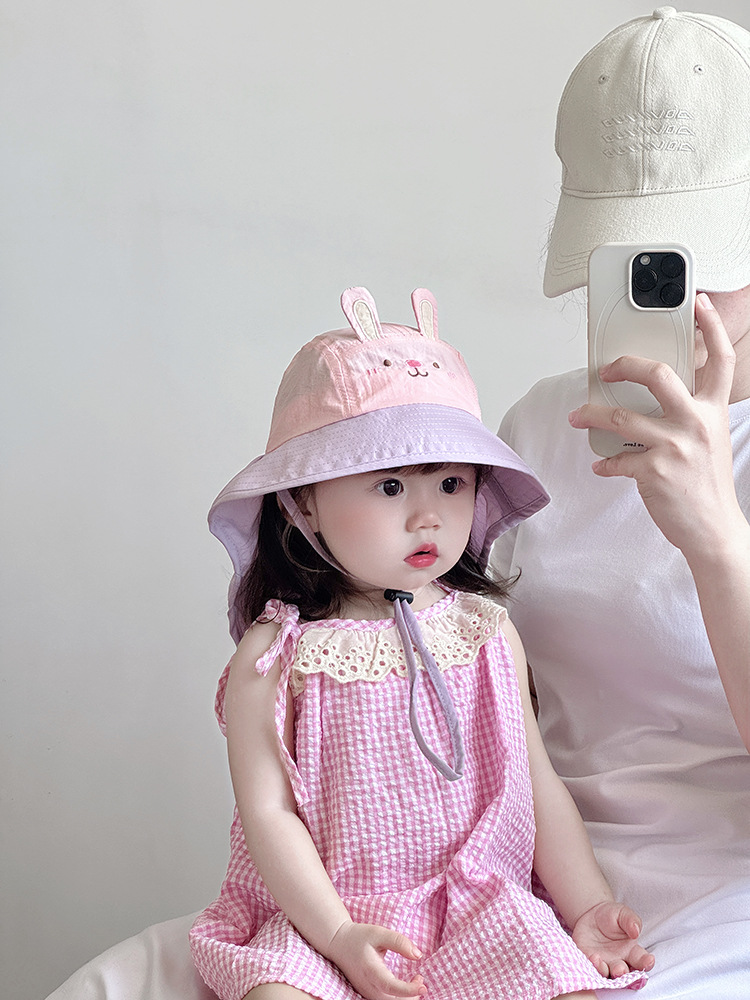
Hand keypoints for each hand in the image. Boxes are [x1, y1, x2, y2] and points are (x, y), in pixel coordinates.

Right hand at [326, 920, 425, 999]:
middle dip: (411, 996)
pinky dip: (399, 997)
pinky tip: (407, 985)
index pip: (390, 987)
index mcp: (370, 970)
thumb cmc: (359, 937)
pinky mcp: (368, 994)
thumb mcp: (379, 933)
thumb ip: (399, 942)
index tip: (423, 986)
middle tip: (419, 978)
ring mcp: (367, 992)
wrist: (338, 944)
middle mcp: (367, 986)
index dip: (408, 990)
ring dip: (406, 997)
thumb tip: (418, 955)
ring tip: (415, 979)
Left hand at [568, 293, 743, 561]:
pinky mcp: (655, 471)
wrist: (714, 529)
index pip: (719, 359)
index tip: (697, 302)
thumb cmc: (706, 483)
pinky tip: (602, 464)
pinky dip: (605, 462)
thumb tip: (651, 396)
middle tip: (606, 367)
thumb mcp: (709, 439)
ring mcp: (676, 446)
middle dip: (624, 364)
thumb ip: (689, 412)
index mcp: (713, 410)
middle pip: (658, 374)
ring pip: (622, 416)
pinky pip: (617, 458)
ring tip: (578, 416)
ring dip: (592, 414)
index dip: (710, 327)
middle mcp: (697, 422)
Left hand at [572, 901, 654, 978]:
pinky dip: (592, 965)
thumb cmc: (612, 916)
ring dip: (606, 971)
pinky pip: (591, 967)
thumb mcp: (623, 913)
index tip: (648, 961)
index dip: (646, 962)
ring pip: (608, 974)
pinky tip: (593, 957)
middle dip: (623, 973)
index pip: (642, 960)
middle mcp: (620, 961)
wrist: (591, 915)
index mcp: (632, 951)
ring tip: (601, 962)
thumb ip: (631, 920)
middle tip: (621, 969)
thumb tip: (636, 931)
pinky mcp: (590, 961)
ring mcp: (605, 963)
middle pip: (625, 973)